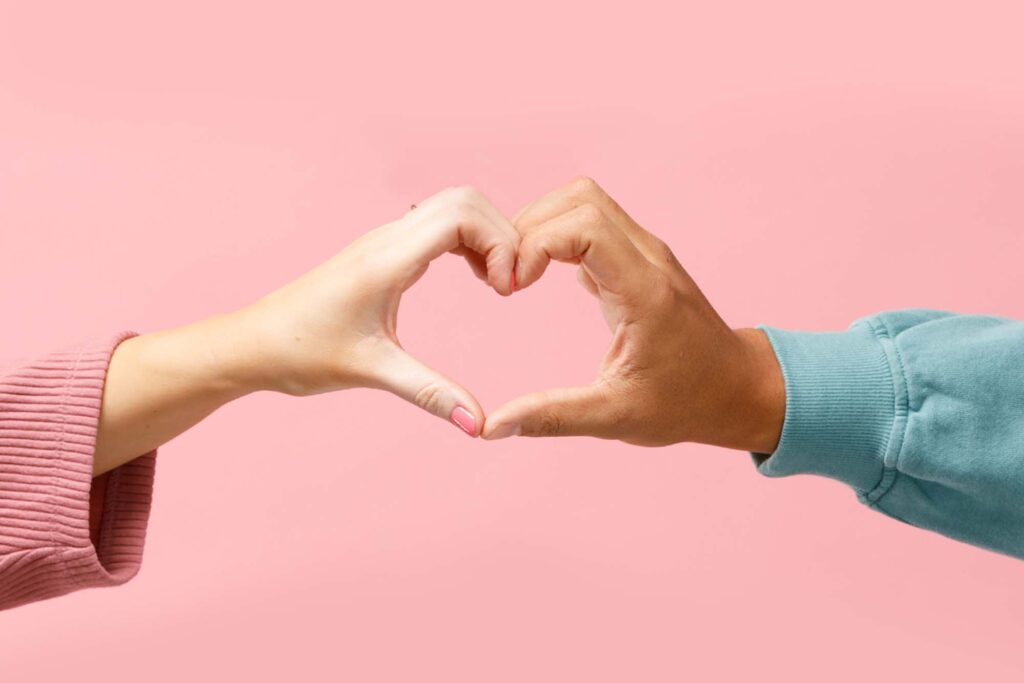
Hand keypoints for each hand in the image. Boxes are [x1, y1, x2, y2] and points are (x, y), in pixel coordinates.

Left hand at [96, 186, 515, 473]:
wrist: (252, 344)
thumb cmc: (301, 353)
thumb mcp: (372, 372)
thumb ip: (430, 393)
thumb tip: (478, 425)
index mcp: (386, 260)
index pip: (461, 214)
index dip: (499, 242)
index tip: (505, 290)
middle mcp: (387, 239)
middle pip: (464, 199)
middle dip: (501, 234)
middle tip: (507, 286)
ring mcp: (384, 241)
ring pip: (452, 206)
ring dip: (485, 235)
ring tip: (495, 283)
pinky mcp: (382, 251)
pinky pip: (438, 223)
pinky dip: (468, 240)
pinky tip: (473, 277)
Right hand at [481, 177, 784, 452]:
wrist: (738, 389)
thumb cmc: (685, 403)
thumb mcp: (615, 418)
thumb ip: (553, 418)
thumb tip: (492, 427)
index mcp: (644, 291)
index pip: (583, 226)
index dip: (535, 245)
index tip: (512, 288)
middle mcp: (648, 258)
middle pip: (579, 198)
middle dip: (530, 227)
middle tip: (506, 277)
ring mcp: (647, 252)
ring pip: (585, 201)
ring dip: (541, 226)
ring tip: (517, 274)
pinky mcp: (639, 258)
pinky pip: (592, 222)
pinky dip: (557, 236)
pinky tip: (538, 276)